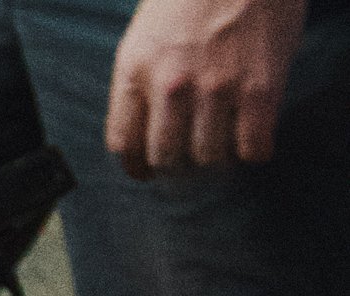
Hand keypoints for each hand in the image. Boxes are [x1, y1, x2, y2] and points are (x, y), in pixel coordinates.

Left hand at [106, 0, 304, 177]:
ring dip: (215, 159)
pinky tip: (252, 140)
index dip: (136, 165)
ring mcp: (216, 89)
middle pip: (164, 157)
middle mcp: (170, 86)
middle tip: (189, 159)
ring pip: (207, 157)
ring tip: (222, 143)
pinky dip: (253, 152)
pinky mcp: (259, 88)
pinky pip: (252, 147)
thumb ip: (140, 81)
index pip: (123, 142)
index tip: (146, 171)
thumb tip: (142, 130)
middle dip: (176, 166)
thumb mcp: (146, 36)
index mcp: (135, 70)